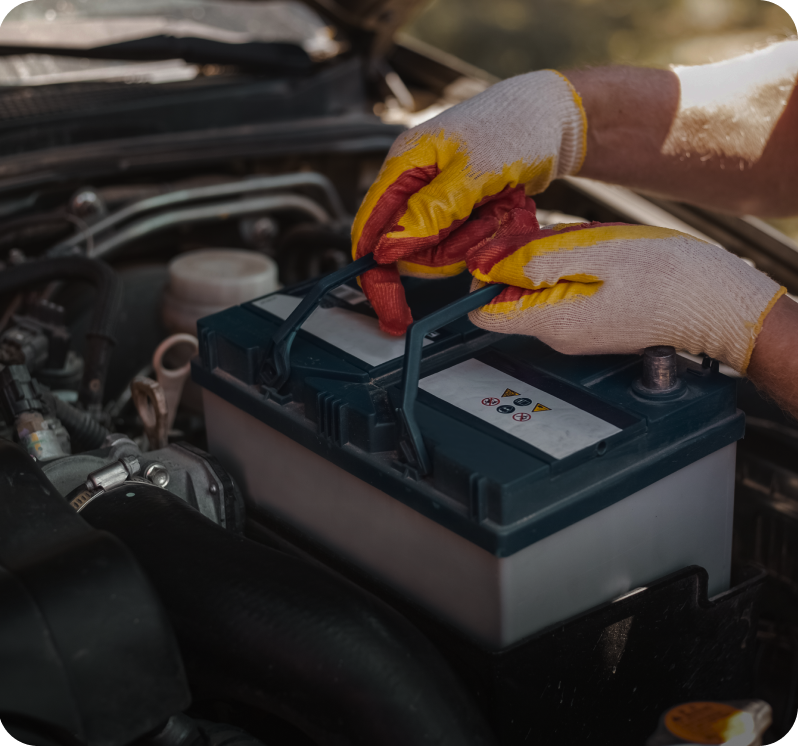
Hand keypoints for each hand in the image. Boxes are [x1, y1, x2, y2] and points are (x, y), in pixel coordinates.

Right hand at [351, 70, 586, 334]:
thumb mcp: (474, 170)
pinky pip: (463, 243)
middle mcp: (414, 184)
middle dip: (448, 249)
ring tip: (500, 206)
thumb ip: (430, 211)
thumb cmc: (516, 125)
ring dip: (474, 239)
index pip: (370, 230)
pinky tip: (504, 207)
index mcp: (403, 165)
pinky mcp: (459, 210)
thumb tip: (387, 249)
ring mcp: (437, 199)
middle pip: (409, 249)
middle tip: (484, 220)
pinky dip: (486, 234)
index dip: (376, 276)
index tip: (392, 312)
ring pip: (440, 251)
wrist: (555, 117)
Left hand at [466, 210, 785, 373]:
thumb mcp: (599, 253)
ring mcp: (576, 333)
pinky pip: (565, 292)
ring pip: (540, 289)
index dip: (484, 276)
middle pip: (512, 295)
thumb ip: (540, 260)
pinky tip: (604, 257)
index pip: (485, 311)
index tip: (502, 247)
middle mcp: (558, 336)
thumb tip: (492, 266)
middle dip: (526, 260)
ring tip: (593, 247)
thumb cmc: (672, 278)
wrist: (720, 305)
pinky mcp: (592, 323)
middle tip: (565, 238)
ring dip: (555, 260)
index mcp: (553, 321)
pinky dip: (574, 269)